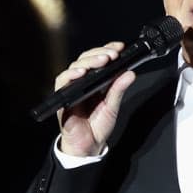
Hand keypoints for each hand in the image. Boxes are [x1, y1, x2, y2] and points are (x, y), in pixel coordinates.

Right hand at [55, 41, 136, 156]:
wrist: (88, 145)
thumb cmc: (97, 126)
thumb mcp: (113, 106)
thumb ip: (119, 89)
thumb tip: (130, 73)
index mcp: (94, 81)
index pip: (99, 59)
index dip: (107, 50)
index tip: (119, 47)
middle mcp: (82, 81)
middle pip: (86, 59)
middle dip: (100, 53)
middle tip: (113, 54)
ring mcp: (71, 87)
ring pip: (76, 66)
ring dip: (89, 61)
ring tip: (102, 60)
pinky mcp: (63, 96)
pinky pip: (63, 80)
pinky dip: (71, 74)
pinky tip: (82, 72)